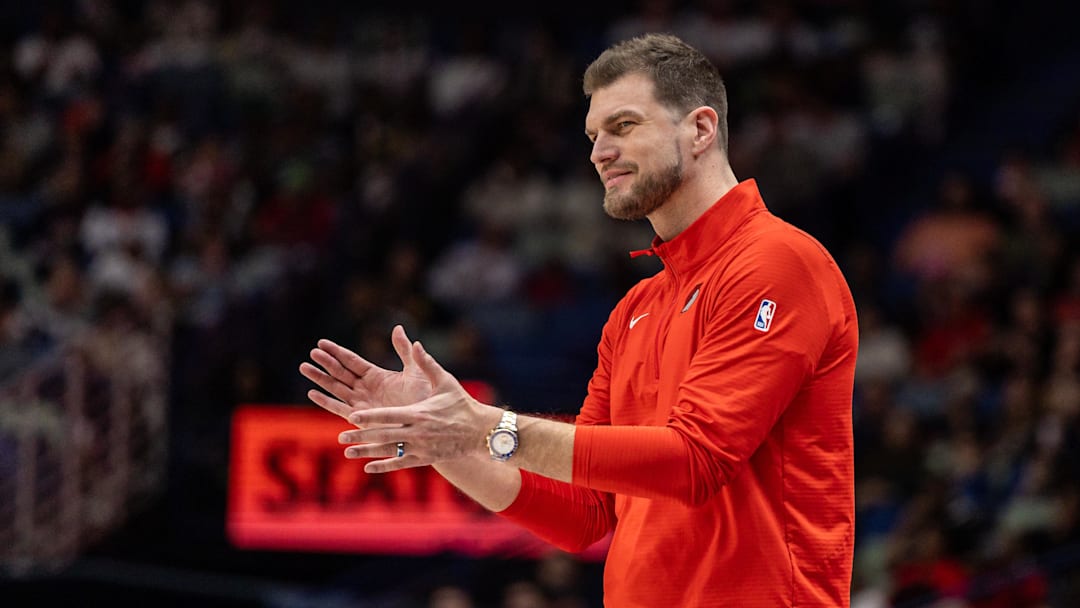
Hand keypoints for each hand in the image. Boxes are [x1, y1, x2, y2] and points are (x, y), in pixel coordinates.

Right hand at [299, 325, 431, 420]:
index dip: (337, 352)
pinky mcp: (362, 418)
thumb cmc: (425, 397)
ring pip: (336, 388)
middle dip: (326, 363)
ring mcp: (362, 404)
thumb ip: (403, 350)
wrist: (429, 422)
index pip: (351, 361)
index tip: (321, 343)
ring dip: (320, 379)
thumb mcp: (414, 369)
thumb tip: (398, 327)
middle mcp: (366, 389)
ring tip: (304, 367)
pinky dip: (326, 402)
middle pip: (340, 373)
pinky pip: (340, 409)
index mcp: (376, 376)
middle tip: (311, 352)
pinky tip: (312, 393)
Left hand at [336, 340, 500, 473]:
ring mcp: (421, 448)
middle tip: (341, 437)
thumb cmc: (461, 403)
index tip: (352, 416)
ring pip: (389, 452)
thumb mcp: (445, 381)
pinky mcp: (425, 459)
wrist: (480, 431)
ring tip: (347, 454)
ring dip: (367, 453)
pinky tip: (368, 467)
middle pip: (385, 436)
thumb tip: (415, 343)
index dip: (370, 416)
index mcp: (419, 413)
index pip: (390, 415)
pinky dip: (384, 466)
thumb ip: (427, 363)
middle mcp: (418, 432)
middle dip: (362, 436)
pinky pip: (401, 464)